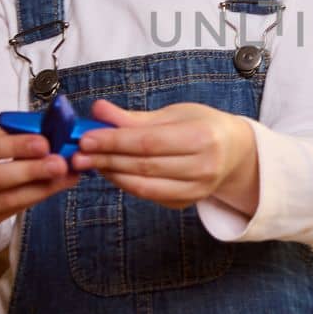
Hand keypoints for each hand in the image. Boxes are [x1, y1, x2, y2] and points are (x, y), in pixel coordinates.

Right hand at [0, 126, 80, 237]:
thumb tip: (41, 134)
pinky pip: (9, 211)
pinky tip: (52, 187)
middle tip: (61, 163)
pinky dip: (33, 198)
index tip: (44, 142)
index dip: (15, 147)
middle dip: (31, 171)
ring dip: (39, 188)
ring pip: (4, 200)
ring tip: (66, 176)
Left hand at [70, 99, 258, 212]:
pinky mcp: (186, 203)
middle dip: (106, 159)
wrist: (235, 153)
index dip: (114, 141)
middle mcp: (203, 167)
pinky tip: (110, 172)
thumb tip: (98, 110)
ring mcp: (196, 189)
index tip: (86, 138)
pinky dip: (125, 184)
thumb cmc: (203, 126)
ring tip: (89, 163)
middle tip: (77, 153)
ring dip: (111, 174)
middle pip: (144, 165)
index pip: (149, 142)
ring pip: (144, 185)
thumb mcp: (175, 113)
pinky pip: (149, 195)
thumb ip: (134, 117)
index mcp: (203, 137)